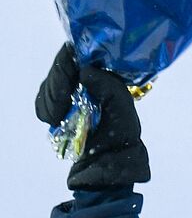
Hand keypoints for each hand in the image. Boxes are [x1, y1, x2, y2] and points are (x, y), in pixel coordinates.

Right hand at [35, 44, 149, 188]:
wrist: (108, 162)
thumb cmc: (121, 135)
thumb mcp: (122, 109)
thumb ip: (109, 87)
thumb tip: (85, 70)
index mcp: (106, 76)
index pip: (79, 55)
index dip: (67, 62)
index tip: (69, 80)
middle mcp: (89, 81)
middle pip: (60, 68)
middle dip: (57, 86)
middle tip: (62, 108)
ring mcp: (73, 93)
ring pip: (49, 85)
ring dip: (52, 101)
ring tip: (61, 118)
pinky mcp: (60, 107)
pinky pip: (42, 101)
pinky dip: (46, 110)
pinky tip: (56, 120)